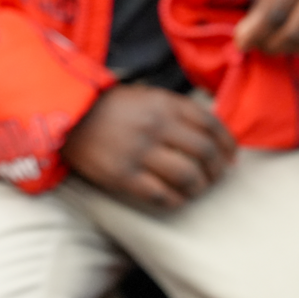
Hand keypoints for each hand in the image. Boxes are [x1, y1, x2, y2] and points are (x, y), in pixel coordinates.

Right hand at [61, 85, 236, 208]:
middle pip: (204, 153)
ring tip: (197, 189)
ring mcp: (139, 152)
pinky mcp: (123, 176)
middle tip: (217, 177)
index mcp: (164, 104)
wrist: (68, 119)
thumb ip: (178, 112)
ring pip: (188, 176)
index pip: (211, 125)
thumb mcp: (147, 97)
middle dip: (218, 169)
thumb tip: (213, 140)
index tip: (230, 157)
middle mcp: (155, 126)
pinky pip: (161, 195)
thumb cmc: (111, 109)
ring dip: (200, 187)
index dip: (228, 144)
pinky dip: (175, 201)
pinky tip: (176, 199)